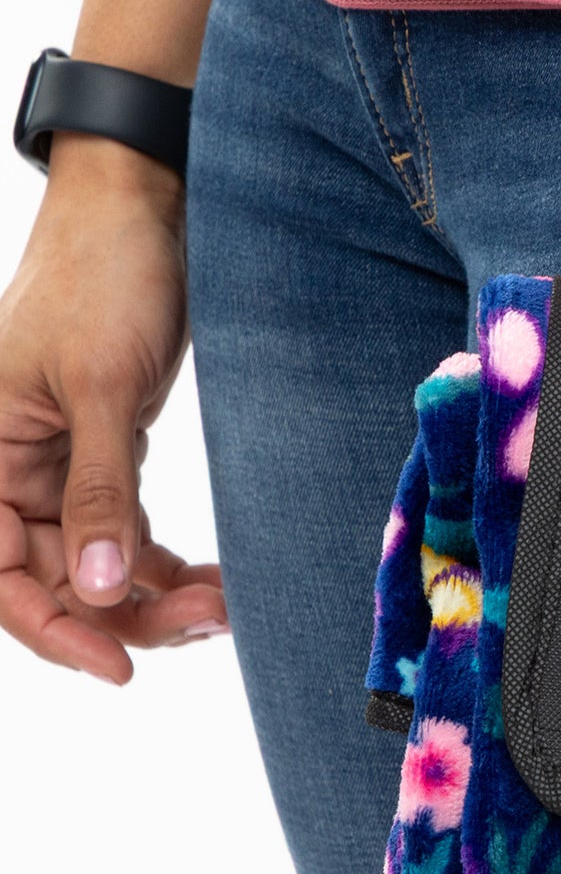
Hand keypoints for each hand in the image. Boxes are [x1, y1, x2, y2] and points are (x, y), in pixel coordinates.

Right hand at [0, 133, 225, 682]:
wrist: (146, 206)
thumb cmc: (105, 277)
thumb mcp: (102, 388)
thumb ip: (98, 492)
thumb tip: (100, 588)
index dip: (53, 630)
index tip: (118, 667)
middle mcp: (4, 467)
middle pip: (54, 580)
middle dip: (128, 613)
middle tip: (210, 624)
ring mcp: (56, 462)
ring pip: (97, 563)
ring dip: (156, 594)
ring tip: (226, 605)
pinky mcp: (105, 450)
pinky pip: (125, 530)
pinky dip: (166, 561)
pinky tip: (214, 580)